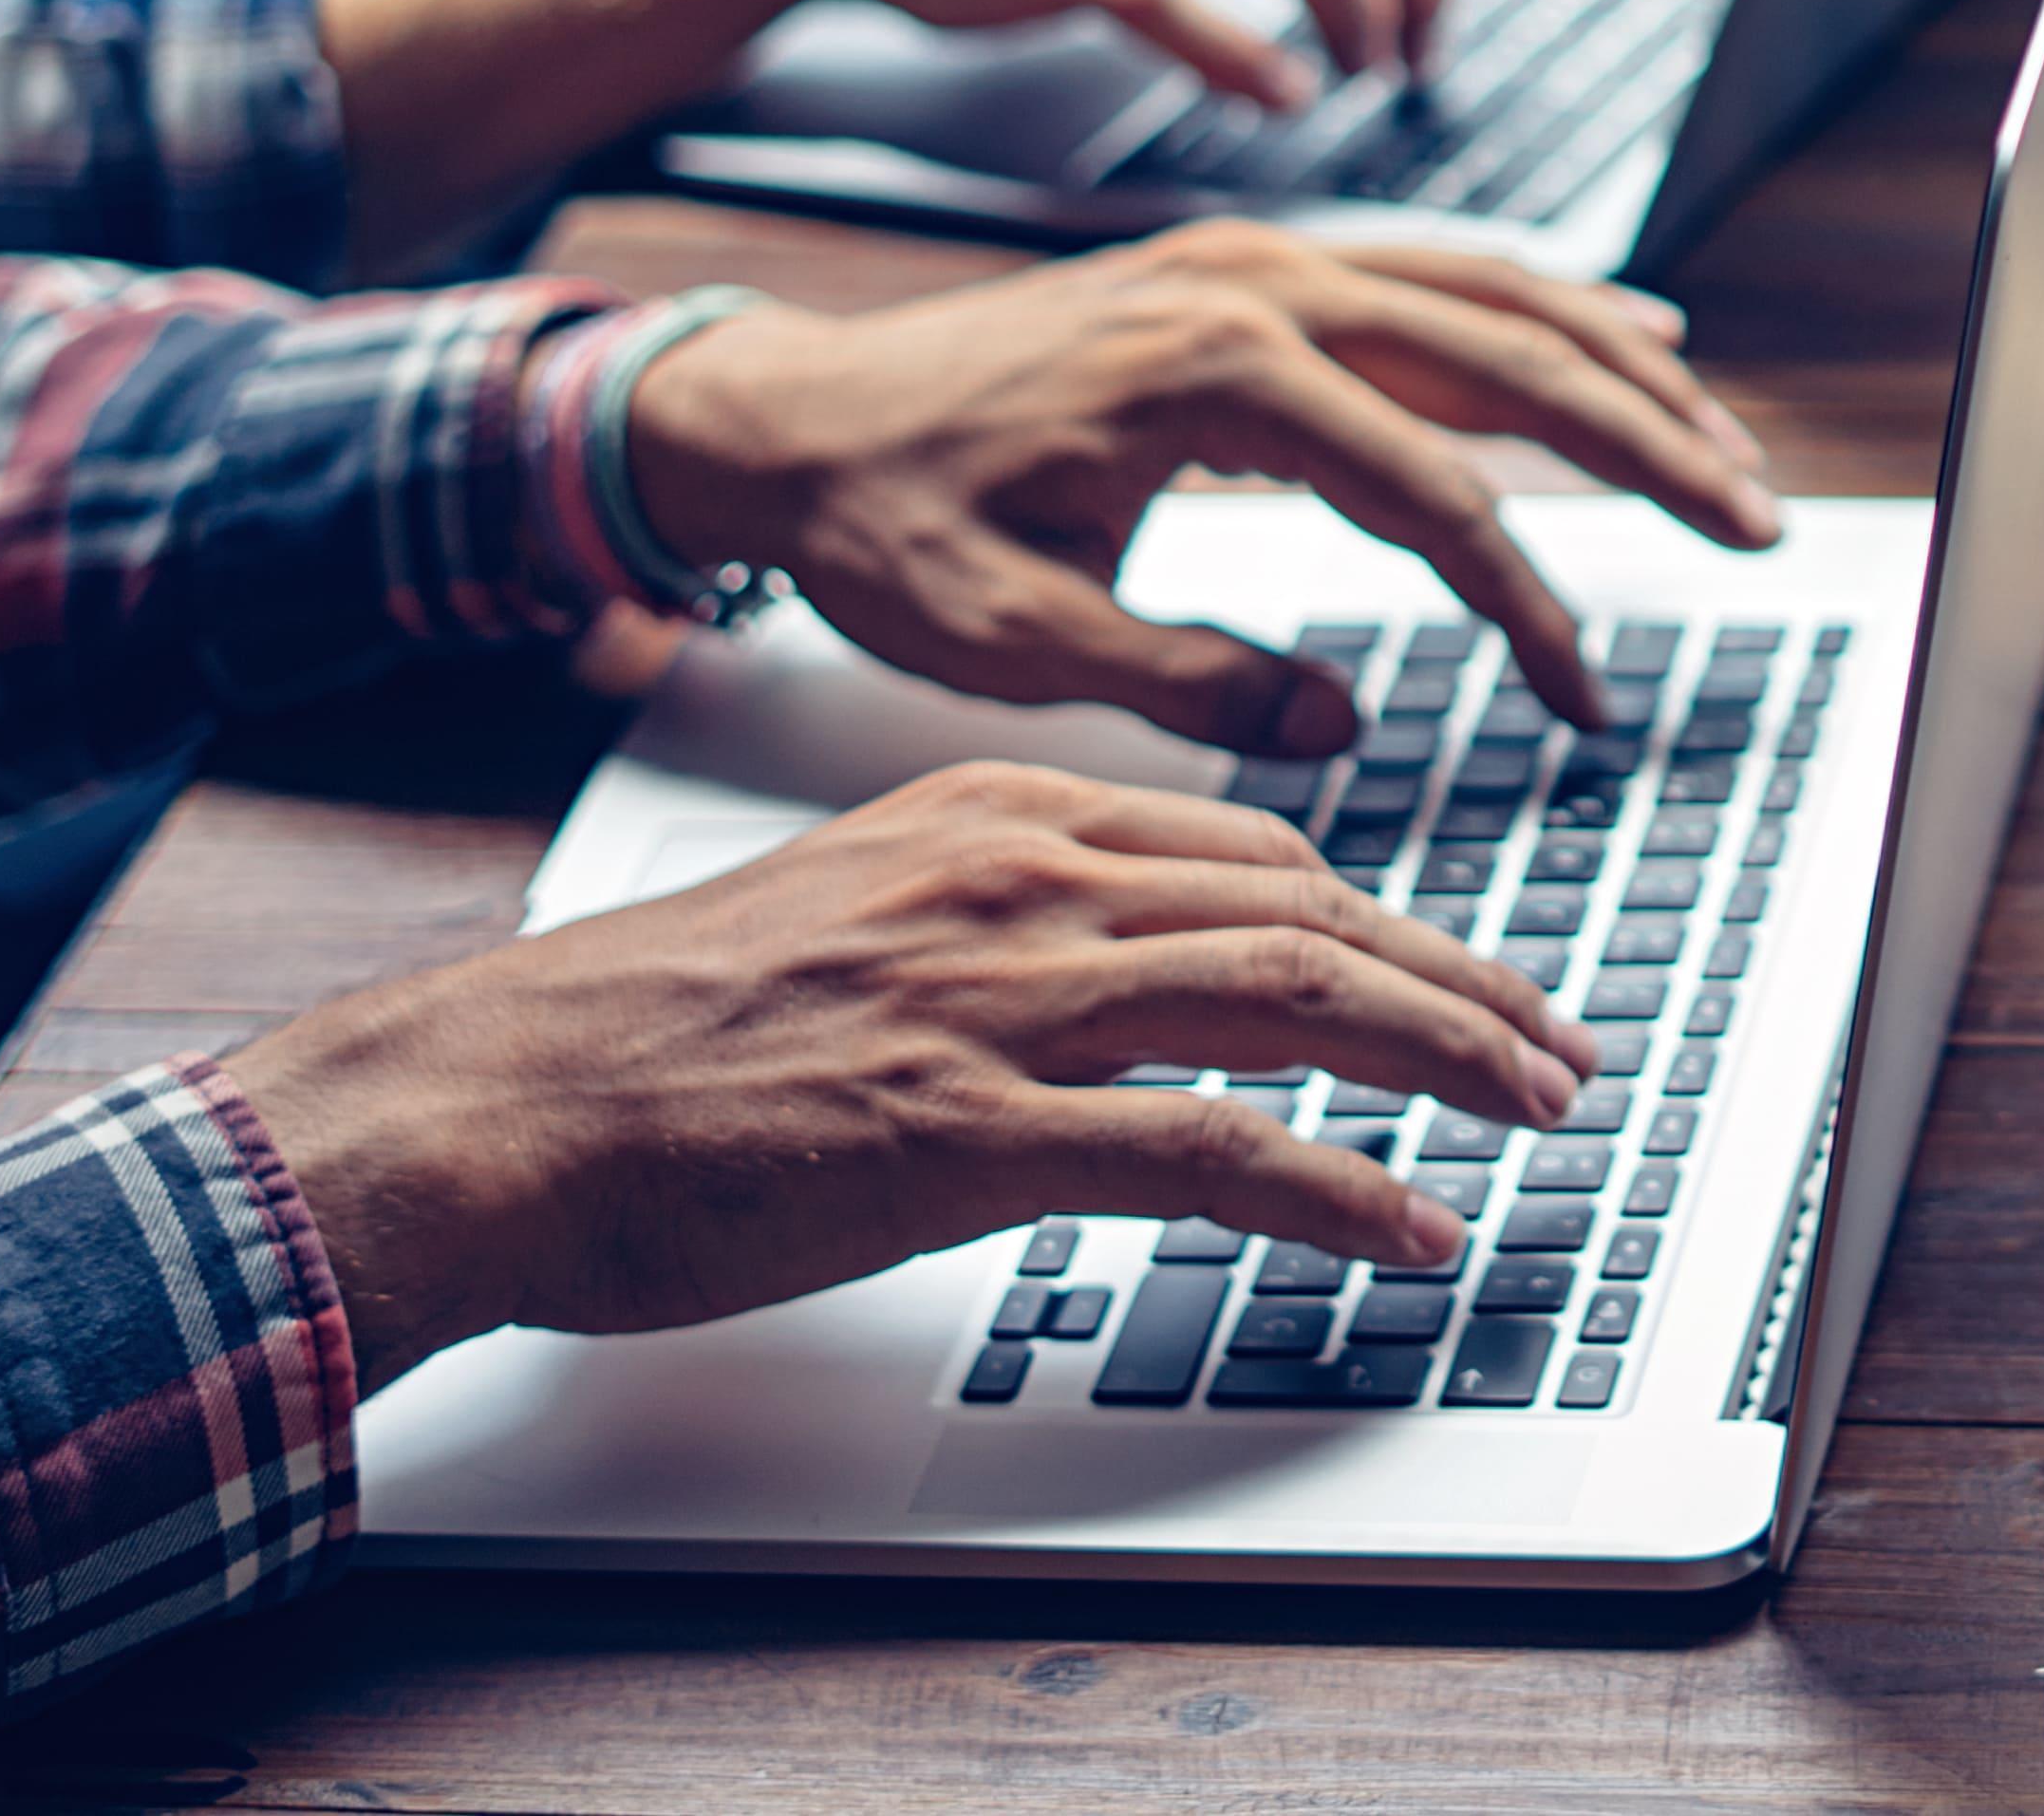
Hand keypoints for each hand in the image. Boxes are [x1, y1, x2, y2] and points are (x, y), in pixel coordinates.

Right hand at [225, 762, 1591, 1387]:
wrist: (487, 1099)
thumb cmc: (642, 1032)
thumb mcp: (845, 917)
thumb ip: (987, 921)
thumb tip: (1112, 970)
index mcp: (987, 815)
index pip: (1251, 850)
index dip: (1387, 917)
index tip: (1466, 975)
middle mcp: (1012, 881)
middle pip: (1308, 908)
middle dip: (1464, 980)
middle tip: (1557, 1046)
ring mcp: (993, 1002)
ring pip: (1293, 996)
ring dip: (1447, 1055)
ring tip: (1534, 1112)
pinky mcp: (964, 1130)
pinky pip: (1210, 1149)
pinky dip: (1338, 1188)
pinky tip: (1409, 1229)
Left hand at [621, 224, 1777, 748]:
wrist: (781, 416)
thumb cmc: (880, 525)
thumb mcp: (1009, 636)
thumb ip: (1185, 679)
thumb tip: (1338, 727)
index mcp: (1205, 373)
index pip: (1430, 493)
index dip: (1527, 602)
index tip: (1583, 692)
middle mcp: (1249, 287)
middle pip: (1507, 355)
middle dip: (1648, 442)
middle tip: (1755, 522)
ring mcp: (1254, 262)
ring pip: (1491, 298)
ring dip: (1622, 372)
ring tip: (1724, 452)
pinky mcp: (1249, 271)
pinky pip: (1437, 273)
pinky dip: (1547, 308)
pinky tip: (1626, 339)